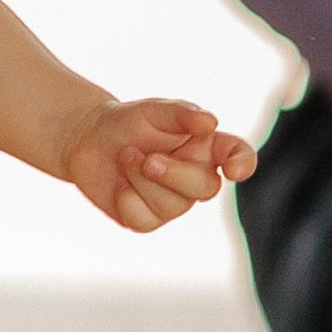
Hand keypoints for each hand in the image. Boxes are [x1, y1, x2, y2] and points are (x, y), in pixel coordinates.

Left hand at [61, 95, 257, 233]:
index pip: (237, 155)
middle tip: (146, 158)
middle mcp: (196, 177)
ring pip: (172, 206)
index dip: (243, 163)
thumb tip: (210, 123)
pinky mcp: (148, 219)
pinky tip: (119, 183)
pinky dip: (126, 200)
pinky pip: (145, 221)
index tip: (234, 170)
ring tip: (125, 157)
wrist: (88, 139)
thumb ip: (182, 114)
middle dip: (173, 174)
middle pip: (206, 188)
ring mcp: (174, 202)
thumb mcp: (155, 110)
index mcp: (207, 147)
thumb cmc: (129, 122)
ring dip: (141, 179)